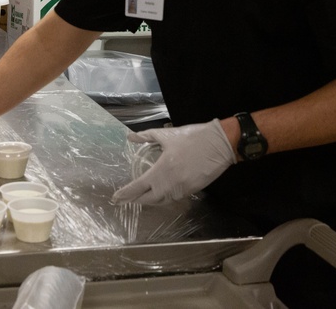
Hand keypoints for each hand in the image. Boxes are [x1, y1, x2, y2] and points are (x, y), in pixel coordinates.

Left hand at [112, 119, 235, 204]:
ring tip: (140, 198)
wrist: (219, 144)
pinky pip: (173, 198)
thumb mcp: (166, 135)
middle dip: (135, 200)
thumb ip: (146, 137)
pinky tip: (159, 194)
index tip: (116, 198)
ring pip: (161, 201)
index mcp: (161, 170)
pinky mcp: (192, 190)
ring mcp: (182, 189)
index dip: (126, 194)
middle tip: (125, 200)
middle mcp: (169, 184)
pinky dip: (163, 198)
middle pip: (148, 199)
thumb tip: (130, 136)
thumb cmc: (192, 138)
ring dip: (150, 201)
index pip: (138, 187)